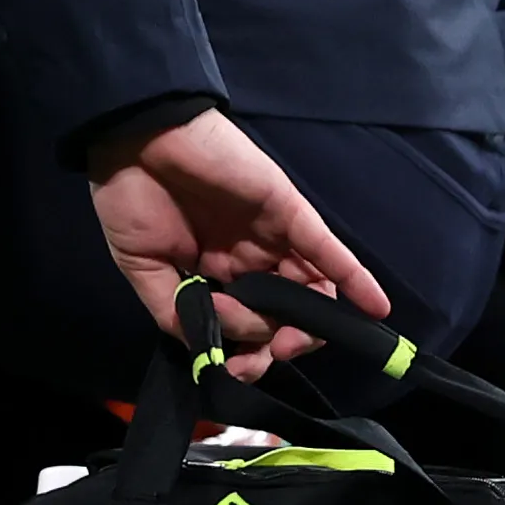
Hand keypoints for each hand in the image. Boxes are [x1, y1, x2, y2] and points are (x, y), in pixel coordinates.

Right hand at [84, 107, 385, 379]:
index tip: (238, 369)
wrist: (136, 135)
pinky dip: (353, 278)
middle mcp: (248, 259)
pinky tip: (373, 308)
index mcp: (211, 272)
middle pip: (283, 313)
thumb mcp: (141, 268)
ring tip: (296, 340)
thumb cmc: (130, 198)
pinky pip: (327, 250)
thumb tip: (231, 341)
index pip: (245, 324)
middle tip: (270, 354)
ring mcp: (271, 236)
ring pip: (309, 288)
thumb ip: (178, 313)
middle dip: (281, 343)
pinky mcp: (288, 211)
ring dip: (311, 323)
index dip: (248, 353)